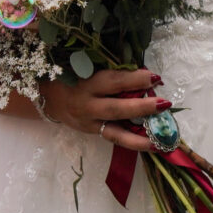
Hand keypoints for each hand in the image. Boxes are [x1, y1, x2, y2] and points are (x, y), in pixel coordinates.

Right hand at [38, 67, 167, 152]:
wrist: (48, 97)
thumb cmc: (73, 75)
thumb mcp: (86, 67)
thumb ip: (111, 71)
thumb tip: (145, 75)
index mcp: (86, 83)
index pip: (112, 81)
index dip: (134, 79)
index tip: (155, 77)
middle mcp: (87, 104)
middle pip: (116, 108)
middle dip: (141, 107)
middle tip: (164, 103)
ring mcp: (89, 122)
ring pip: (115, 132)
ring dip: (140, 136)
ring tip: (161, 139)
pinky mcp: (92, 132)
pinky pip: (114, 139)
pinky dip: (133, 142)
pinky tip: (153, 145)